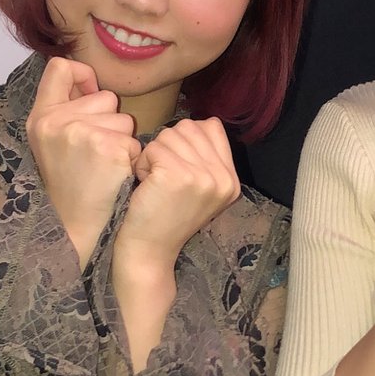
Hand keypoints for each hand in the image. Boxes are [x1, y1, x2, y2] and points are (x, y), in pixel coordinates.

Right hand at [26, 57, 139, 266]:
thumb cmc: (70, 183)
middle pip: (105, 96)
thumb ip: (65, 108)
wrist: (74, 226)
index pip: (61, 67)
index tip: (89, 95)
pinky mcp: (108, 148)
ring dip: (122, 141)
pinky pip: (135, 142)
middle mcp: (56, 121)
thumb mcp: (52, 141)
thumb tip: (89, 76)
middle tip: (95, 153)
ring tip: (104, 166)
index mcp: (40, 117)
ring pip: (124, 119)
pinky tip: (114, 176)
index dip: (82, 76)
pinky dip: (131, 159)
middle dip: (109, 121)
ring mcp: (82, 134)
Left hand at [113, 117, 240, 276]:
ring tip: (154, 183)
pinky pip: (153, 148)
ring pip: (169, 135)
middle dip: (167, 147)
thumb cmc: (165, 217)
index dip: (186, 139)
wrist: (149, 252)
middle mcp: (224, 178)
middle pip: (189, 127)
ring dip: (153, 156)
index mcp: (232, 180)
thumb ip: (206, 157)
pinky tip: (145, 186)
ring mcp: (204, 177)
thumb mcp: (199, 188)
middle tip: (162, 178)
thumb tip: (198, 124)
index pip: (212, 127)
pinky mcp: (179, 176)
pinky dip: (142, 164)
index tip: (177, 168)